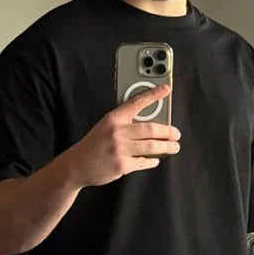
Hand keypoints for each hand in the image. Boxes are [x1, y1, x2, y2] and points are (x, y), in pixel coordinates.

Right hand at [62, 84, 180, 187]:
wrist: (77, 165)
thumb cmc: (95, 144)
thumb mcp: (106, 126)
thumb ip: (125, 122)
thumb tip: (151, 120)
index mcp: (113, 118)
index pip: (137, 102)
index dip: (153, 94)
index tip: (166, 89)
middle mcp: (117, 132)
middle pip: (151, 129)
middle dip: (168, 132)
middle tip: (176, 134)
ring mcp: (120, 150)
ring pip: (151, 147)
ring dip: (167, 147)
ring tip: (174, 147)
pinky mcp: (122, 166)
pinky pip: (144, 162)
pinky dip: (153, 161)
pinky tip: (155, 159)